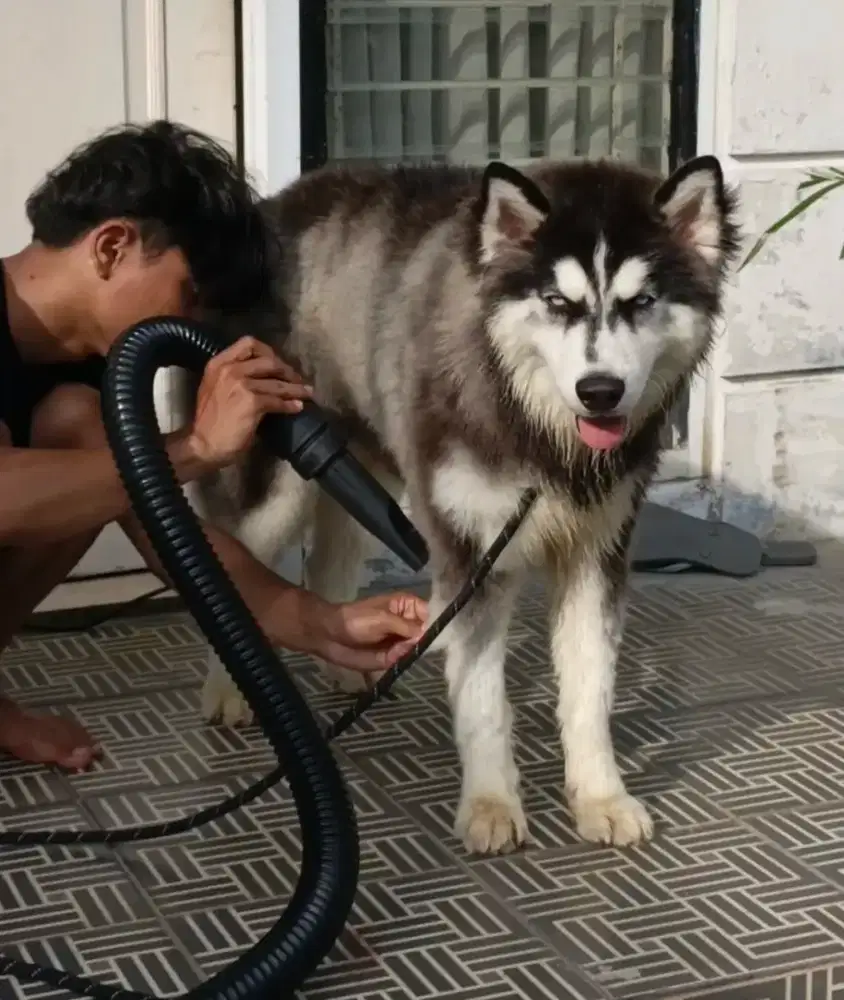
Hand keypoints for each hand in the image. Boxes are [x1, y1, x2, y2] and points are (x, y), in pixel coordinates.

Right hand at [189, 337, 312, 468]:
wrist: (203, 445)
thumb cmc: (210, 421)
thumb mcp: (216, 389)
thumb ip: (233, 376)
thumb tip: (263, 375)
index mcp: (219, 364)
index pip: (248, 343)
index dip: (269, 351)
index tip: (279, 362)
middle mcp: (229, 369)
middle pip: (268, 360)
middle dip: (287, 370)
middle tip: (297, 379)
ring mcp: (241, 384)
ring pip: (277, 382)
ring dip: (296, 389)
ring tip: (307, 393)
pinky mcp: (252, 402)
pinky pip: (278, 401)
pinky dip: (290, 405)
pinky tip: (297, 408)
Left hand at [313, 592, 428, 672]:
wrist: (330, 635)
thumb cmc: (356, 619)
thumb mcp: (382, 619)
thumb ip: (406, 626)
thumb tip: (425, 634)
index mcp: (407, 606)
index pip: (429, 613)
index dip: (433, 623)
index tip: (432, 633)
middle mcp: (407, 623)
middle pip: (426, 633)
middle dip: (422, 640)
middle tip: (408, 643)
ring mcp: (400, 641)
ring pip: (416, 648)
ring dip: (409, 651)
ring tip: (394, 650)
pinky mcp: (392, 656)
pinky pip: (403, 659)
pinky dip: (400, 659)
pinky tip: (390, 656)